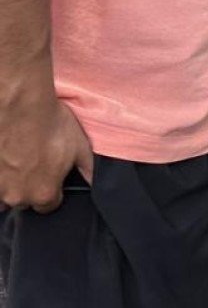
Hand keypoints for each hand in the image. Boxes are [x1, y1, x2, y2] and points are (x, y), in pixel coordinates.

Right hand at [0, 88, 93, 211]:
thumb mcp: (80, 145)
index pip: (49, 205)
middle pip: (25, 201)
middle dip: (30, 188)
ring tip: (18, 162)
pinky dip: (0, 175)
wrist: (20, 108)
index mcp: (44, 194)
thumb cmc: (51, 126)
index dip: (53, 191)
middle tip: (34, 165)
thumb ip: (87, 168)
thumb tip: (93, 183)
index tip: (52, 177)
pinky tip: (5, 159)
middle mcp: (17, 197)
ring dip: (10, 184)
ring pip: (3, 195)